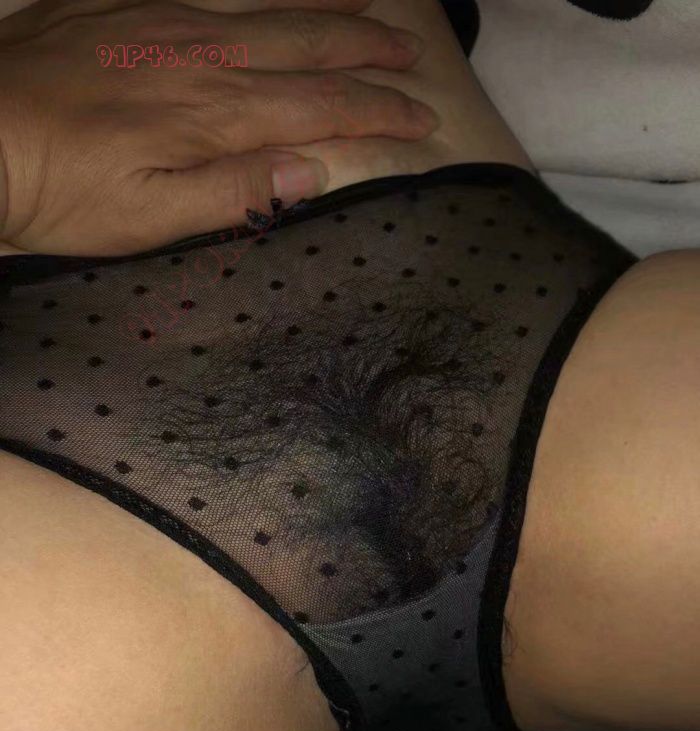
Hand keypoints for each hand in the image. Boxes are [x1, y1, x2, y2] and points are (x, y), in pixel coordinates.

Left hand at [0, 0, 436, 255]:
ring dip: (326, 9)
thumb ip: (235, 192)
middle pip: (307, 44)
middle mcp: (202, 55)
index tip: (419, 119)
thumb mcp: (150, 219)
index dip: (377, 112)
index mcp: (216, 115)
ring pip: (268, 6)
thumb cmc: (60, 193)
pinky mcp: (126, 6)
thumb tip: (312, 170)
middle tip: (412, 57)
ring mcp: (164, 21)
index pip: (321, 107)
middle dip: (368, 50)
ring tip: (369, 6)